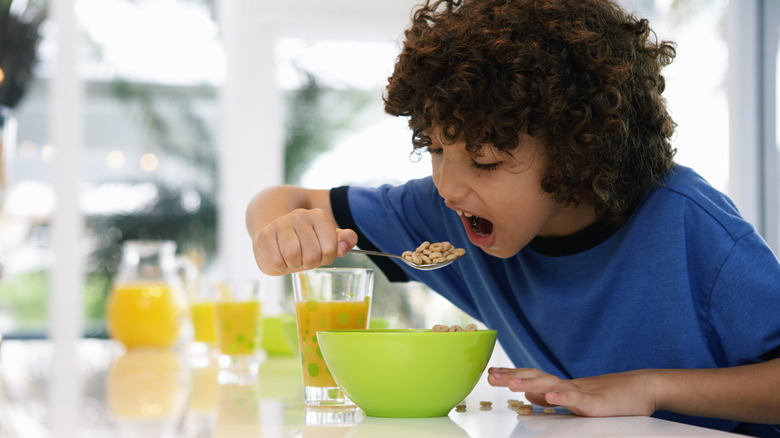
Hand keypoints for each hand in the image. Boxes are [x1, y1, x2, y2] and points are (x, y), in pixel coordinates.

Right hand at [252, 208, 357, 275]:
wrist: (273, 237)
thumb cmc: (304, 243)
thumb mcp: (326, 242)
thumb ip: (343, 242)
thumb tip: (345, 246)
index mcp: (320, 216)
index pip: (331, 248)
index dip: (326, 257)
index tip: (320, 253)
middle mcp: (300, 215)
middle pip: (313, 254)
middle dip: (309, 262)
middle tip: (303, 256)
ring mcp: (280, 223)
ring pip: (293, 255)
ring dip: (294, 264)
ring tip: (292, 257)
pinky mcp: (264, 236)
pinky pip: (277, 261)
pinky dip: (280, 266)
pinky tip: (279, 257)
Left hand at [487, 367, 656, 416]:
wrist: (645, 388)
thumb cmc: (613, 396)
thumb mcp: (576, 398)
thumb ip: (552, 395)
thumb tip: (528, 394)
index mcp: (562, 386)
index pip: (532, 378)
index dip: (512, 374)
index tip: (491, 373)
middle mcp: (569, 386)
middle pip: (537, 378)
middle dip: (512, 376)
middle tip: (491, 376)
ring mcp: (583, 393)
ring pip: (553, 386)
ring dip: (531, 383)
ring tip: (512, 383)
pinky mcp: (598, 404)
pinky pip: (578, 400)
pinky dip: (563, 396)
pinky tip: (549, 396)